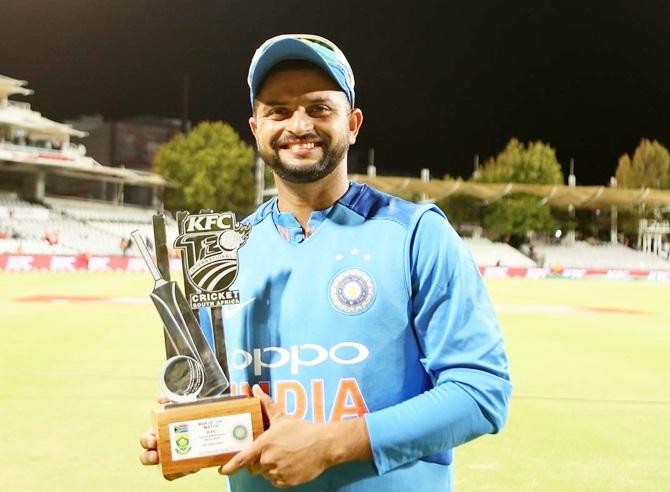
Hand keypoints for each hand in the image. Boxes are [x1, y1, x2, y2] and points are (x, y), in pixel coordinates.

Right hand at [138, 395, 196, 480]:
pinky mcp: (183, 464)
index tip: (154, 440)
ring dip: (164, 467)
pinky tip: (190, 467)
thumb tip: (160, 399)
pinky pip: (177, 472)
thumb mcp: (182, 404)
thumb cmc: (189, 413)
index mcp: (158, 433)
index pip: (146, 440)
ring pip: (161, 466)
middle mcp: (161, 447)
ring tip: (172, 465)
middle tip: (156, 455)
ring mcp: (171, 457)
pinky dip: (181, 472)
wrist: (209, 420)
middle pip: (147, 456)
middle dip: (148, 457)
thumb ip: (171, 399)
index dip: (146, 441)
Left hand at [219, 385, 340, 487]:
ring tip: (283, 455)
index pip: (241, 459)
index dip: (229, 467)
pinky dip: (279, 475)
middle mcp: (268, 460)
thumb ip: (266, 404)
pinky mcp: (286, 482)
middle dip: (258, 461)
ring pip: (265, 474)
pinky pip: (275, 481)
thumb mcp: (282, 417)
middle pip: (254, 467)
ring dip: (269, 468)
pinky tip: (289, 464)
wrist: (324, 445)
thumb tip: (255, 388)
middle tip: (270, 451)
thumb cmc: (302, 430)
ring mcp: (277, 472)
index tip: (222, 470)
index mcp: (264, 444)